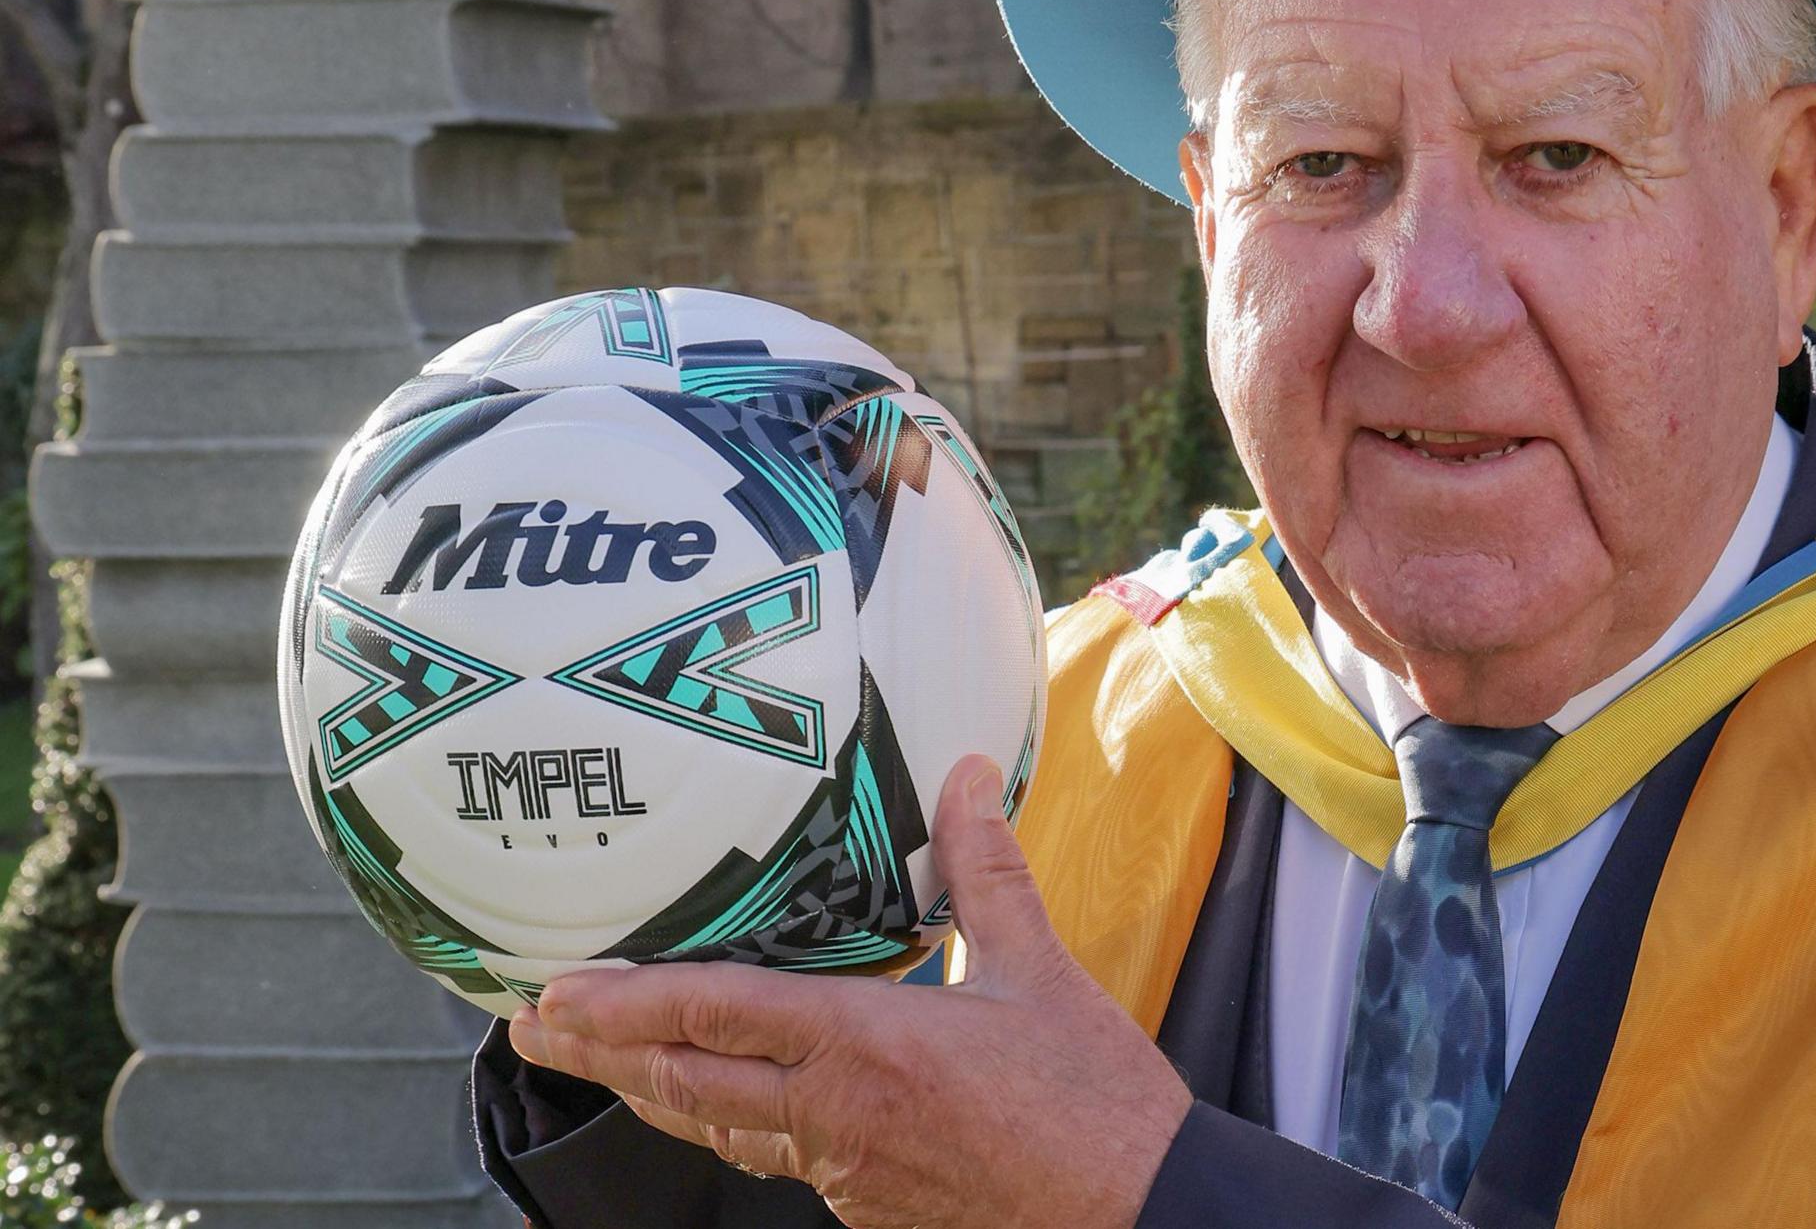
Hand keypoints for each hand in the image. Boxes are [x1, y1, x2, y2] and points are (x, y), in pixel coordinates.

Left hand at [504, 756, 1194, 1228]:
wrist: (1135, 1214)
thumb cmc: (1093, 1101)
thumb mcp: (1040, 970)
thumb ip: (986, 871)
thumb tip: (967, 774)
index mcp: (866, 1048)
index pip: (717, 1018)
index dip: (627, 1005)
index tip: (559, 993)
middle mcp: (834, 1116)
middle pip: (687, 1086)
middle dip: (604, 1055)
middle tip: (535, 1026)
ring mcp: (843, 1172)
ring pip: (721, 1130)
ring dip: (653, 1092)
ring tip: (601, 1062)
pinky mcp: (866, 1206)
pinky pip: (776, 1158)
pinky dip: (729, 1124)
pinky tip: (725, 1107)